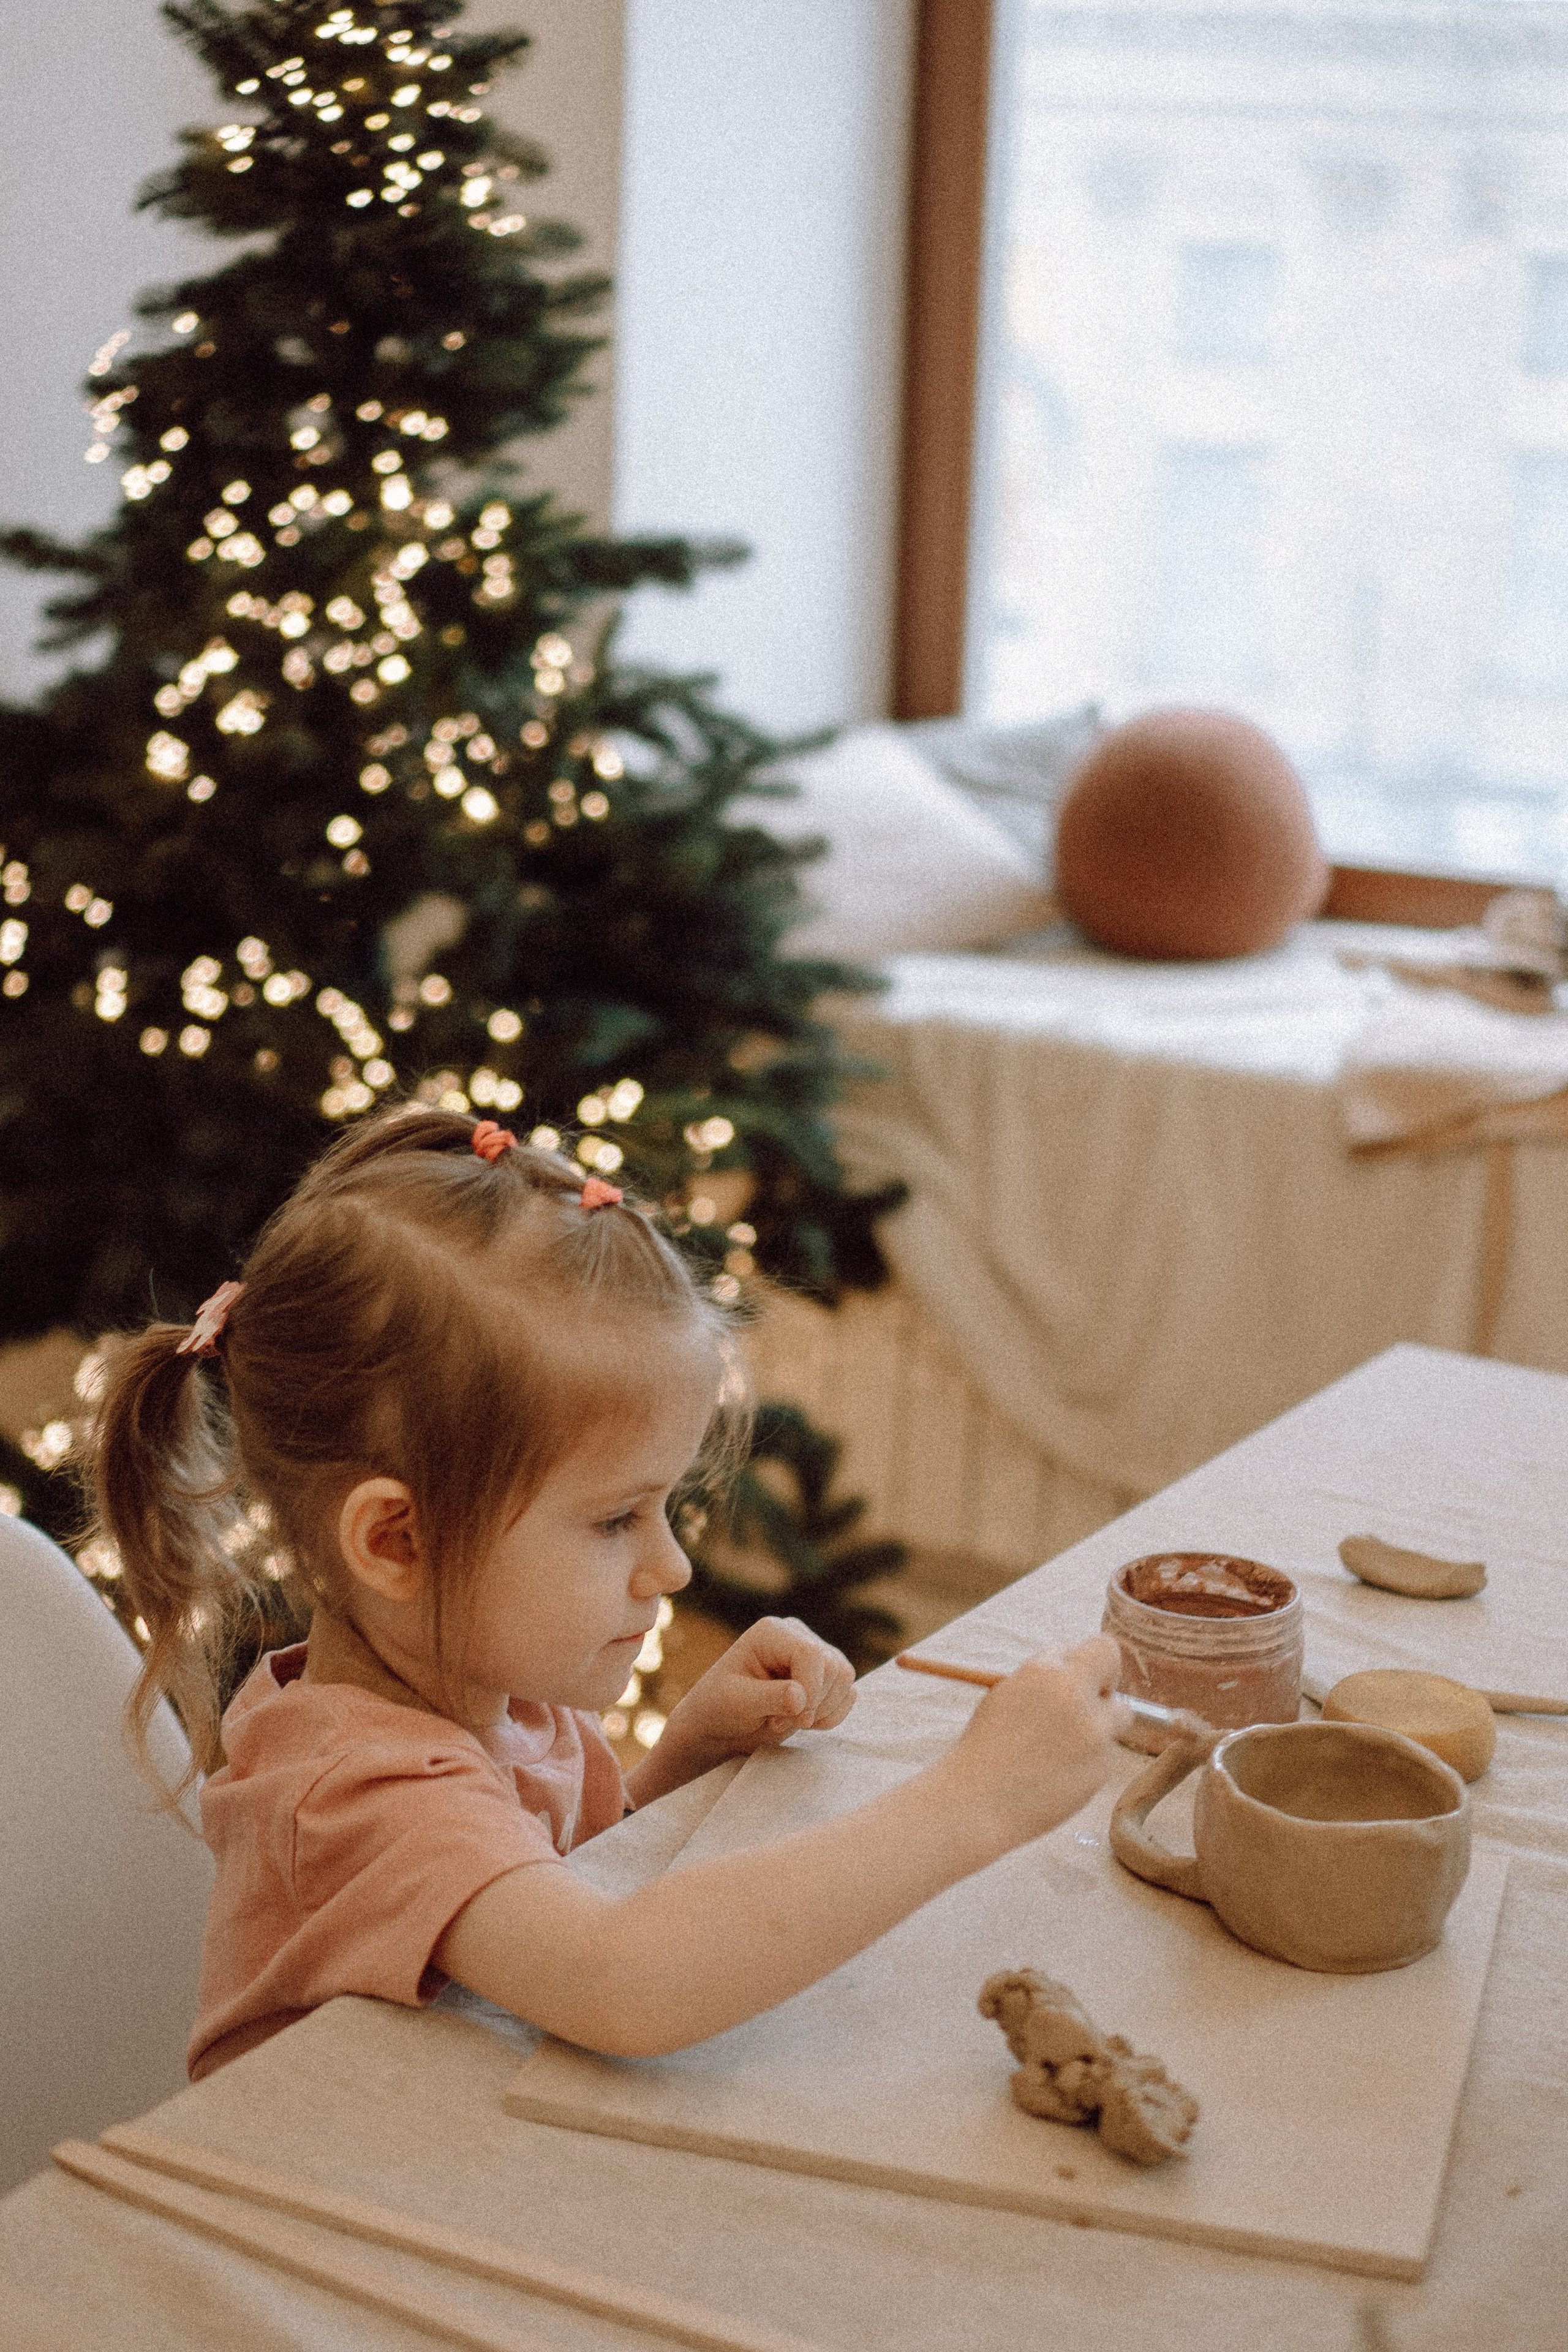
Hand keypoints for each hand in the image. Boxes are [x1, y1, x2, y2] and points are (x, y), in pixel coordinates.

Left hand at [658, 1616, 855, 1771]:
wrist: (721, 1724)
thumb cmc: (719, 1708)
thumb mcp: (737, 1703)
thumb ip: (769, 1698)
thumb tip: (800, 1696)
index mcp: (772, 1632)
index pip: (811, 1653)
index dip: (810, 1688)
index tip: (793, 1718)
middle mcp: (797, 1636)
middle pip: (834, 1665)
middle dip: (814, 1703)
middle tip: (779, 1722)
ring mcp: (814, 1655)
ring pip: (845, 1678)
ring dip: (823, 1711)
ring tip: (788, 1721)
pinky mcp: (824, 1677)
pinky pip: (848, 1694)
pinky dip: (831, 1716)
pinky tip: (803, 1722)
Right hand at [937, 1635, 1125, 1851]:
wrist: (978, 1802)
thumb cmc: (987, 1748)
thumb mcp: (1009, 1694)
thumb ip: (1048, 1679)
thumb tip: (1078, 1672)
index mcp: (1046, 1671)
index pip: (1102, 1648)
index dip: (1094, 1664)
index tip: (1083, 1680)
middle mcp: (1075, 1697)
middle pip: (1114, 1679)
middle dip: (1103, 1691)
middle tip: (1081, 1710)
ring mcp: (1093, 1734)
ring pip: (1117, 1719)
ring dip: (1098, 1728)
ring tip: (1059, 1749)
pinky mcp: (1101, 1768)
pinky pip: (1104, 1756)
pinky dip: (1087, 1762)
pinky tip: (1056, 1775)